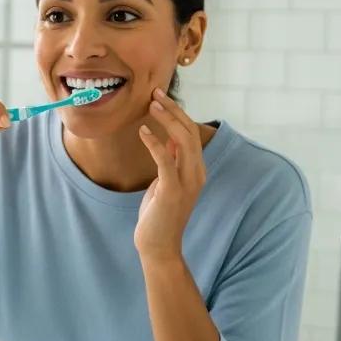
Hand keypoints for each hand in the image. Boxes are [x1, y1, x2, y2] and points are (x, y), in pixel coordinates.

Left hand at [135, 89, 205, 262]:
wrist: (159, 247)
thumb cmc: (158, 216)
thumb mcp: (166, 184)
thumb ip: (172, 163)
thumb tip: (171, 141)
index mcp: (196, 170)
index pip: (191, 133)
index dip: (177, 113)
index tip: (160, 98)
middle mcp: (197, 173)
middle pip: (190, 131)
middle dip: (173, 109)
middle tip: (155, 93)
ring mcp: (187, 182)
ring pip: (183, 140)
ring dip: (166, 119)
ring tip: (151, 104)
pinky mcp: (172, 190)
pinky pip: (166, 160)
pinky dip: (155, 143)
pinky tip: (142, 131)